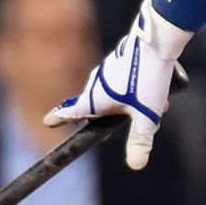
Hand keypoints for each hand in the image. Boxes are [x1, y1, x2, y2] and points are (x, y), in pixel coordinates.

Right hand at [46, 6, 189, 168]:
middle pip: (99, 106)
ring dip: (133, 101)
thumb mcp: (147, 114)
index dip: (58, 118)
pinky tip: (159, 85)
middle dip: (116, 115)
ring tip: (157, 100)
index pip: (70, 112)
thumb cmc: (147, 77)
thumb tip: (136, 165)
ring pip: (117, 93)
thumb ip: (140, 140)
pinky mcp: (120, 59)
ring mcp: (107, 69)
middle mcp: (96, 82)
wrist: (157, 39)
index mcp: (94, 98)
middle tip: (136, 119)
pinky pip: (126, 80)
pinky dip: (138, 87)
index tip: (46, 121)